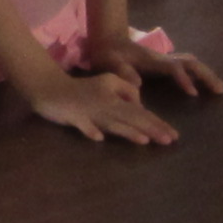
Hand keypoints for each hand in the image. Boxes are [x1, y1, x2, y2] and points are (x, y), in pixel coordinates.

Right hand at [25, 67, 178, 145]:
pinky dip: (90, 130)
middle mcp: (104, 104)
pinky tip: (98, 137)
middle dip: (150, 129)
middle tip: (168, 140)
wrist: (50, 88)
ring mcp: (88, 112)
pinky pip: (82, 125)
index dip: (156, 122)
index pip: (139, 111)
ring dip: (126, 131)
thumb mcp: (108, 82)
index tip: (173, 135)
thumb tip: (140, 106)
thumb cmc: (82, 89)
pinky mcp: (72, 117)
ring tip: (144, 140)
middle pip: (130, 118)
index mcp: (113, 96)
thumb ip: (126, 90)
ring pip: (111, 123)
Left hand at [83, 30, 222, 100]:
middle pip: (190, 63)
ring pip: (192, 63)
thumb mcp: (110, 63)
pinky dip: (199, 74)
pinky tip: (205, 84)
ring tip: (220, 88)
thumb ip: (122, 72)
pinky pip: (186, 67)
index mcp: (152, 60)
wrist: (108, 40)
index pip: (174, 68)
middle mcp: (163, 58)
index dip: (184, 79)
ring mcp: (165, 60)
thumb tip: (137, 84)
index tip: (193, 94)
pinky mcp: (164, 64)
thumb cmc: (108, 54)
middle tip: (220, 90)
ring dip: (206, 74)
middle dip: (206, 75)